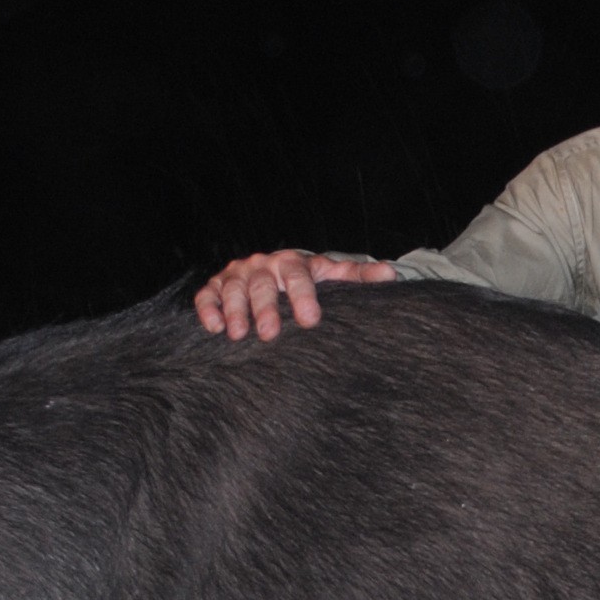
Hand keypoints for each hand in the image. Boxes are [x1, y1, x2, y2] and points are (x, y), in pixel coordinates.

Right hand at [192, 249, 398, 339]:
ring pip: (234, 289)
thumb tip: (391, 276)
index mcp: (293, 263)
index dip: (303, 296)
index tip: (310, 320)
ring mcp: (238, 275)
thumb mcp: (331, 275)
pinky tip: (214, 328)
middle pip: (263, 285)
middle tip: (270, 334)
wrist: (275, 269)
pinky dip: (208, 308)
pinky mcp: (217, 286)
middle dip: (266, 309)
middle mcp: (263, 265)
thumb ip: (357, 277)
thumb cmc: (307, 279)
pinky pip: (208, 294)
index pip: (298, 276)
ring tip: (239, 336)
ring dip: (235, 311)